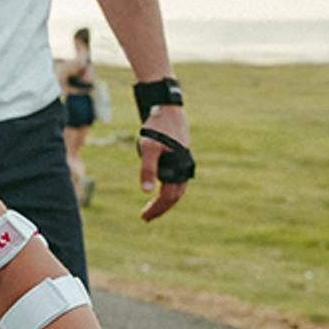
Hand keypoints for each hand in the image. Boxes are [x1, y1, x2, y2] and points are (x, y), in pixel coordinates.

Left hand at [136, 105, 190, 222]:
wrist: (168, 111)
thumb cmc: (157, 129)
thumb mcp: (148, 148)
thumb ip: (147, 169)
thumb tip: (146, 191)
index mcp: (178, 169)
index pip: (168, 197)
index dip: (156, 209)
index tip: (144, 217)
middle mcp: (184, 169)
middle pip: (174, 196)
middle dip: (160, 208)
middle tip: (146, 217)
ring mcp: (184, 164)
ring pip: (176, 189)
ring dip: (164, 200)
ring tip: (151, 207)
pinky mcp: (181, 158)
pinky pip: (176, 179)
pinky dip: (167, 188)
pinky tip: (158, 189)